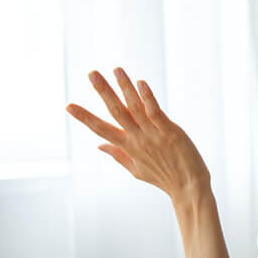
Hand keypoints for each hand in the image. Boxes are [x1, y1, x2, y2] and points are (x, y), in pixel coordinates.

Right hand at [66, 68, 209, 203]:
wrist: (189, 187)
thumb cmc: (164, 178)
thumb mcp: (137, 170)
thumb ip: (118, 155)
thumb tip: (99, 145)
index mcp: (128, 148)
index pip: (101, 130)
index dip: (85, 117)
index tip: (68, 106)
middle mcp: (138, 139)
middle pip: (116, 112)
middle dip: (103, 92)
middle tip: (92, 73)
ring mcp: (154, 135)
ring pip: (135, 107)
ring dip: (125, 87)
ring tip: (117, 70)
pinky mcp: (170, 132)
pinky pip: (156, 112)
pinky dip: (148, 97)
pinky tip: (140, 83)